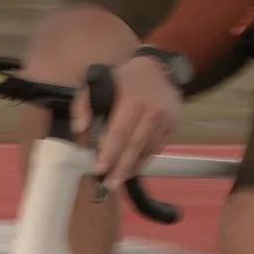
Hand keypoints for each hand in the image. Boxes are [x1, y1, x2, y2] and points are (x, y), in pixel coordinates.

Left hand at [78, 52, 181, 190]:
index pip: (119, 133)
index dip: (109, 153)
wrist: (159, 68)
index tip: (98, 169)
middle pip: (134, 146)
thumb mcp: (97, 81)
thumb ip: (84, 104)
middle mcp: (153, 111)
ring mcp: (166, 120)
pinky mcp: (174, 125)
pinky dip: (144, 159)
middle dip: (120, 168)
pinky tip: (133, 167)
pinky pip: (157, 148)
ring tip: (119, 179)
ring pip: (147, 150)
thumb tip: (79, 129)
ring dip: (132, 166)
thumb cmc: (124, 77)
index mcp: (133, 100)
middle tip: (108, 186)